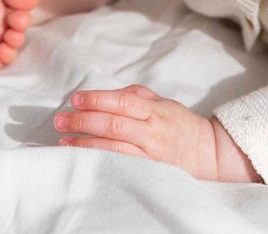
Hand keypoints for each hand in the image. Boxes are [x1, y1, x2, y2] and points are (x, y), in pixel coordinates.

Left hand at [54, 85, 260, 182]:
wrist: (207, 153)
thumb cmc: (181, 125)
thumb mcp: (162, 102)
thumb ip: (136, 96)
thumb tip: (110, 93)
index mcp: (154, 111)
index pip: (122, 102)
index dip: (97, 99)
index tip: (75, 99)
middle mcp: (151, 132)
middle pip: (113, 124)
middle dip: (84, 121)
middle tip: (60, 120)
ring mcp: (150, 155)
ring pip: (114, 149)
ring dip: (86, 144)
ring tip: (64, 140)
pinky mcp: (148, 173)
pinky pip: (120, 166)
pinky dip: (100, 161)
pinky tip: (84, 159)